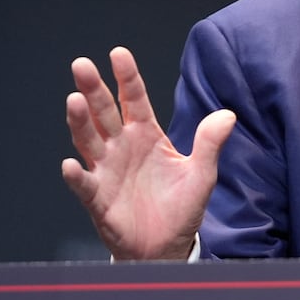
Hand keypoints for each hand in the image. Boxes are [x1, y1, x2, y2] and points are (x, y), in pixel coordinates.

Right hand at [61, 46, 234, 259]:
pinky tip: (71, 164)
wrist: (166, 247)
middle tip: (82, 65)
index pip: (134, 99)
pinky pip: (84, 184)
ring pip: (89, 140)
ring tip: (74, 100)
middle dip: (94, 89)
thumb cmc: (181, 208)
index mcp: (147, 135)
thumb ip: (210, 144)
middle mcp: (122, 147)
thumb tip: (228, 114)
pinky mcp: (98, 198)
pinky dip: (76, 175)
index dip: (127, 77)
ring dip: (80, 122)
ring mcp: (106, 170)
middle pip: (104, 112)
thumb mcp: (202, 174)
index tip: (118, 53)